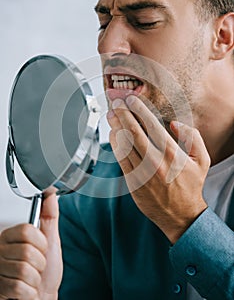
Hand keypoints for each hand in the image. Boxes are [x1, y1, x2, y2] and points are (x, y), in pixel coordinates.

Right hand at [0, 194, 62, 299]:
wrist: (43, 297)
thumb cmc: (47, 271)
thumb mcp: (50, 240)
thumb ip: (49, 216)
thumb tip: (51, 193)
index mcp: (11, 236)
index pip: (26, 231)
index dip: (40, 243)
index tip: (41, 248)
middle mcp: (0, 251)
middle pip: (26, 251)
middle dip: (40, 263)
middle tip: (36, 267)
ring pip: (23, 270)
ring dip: (35, 279)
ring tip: (31, 279)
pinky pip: (19, 287)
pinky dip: (29, 292)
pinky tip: (25, 291)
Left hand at [107, 96, 210, 243]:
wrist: (180, 215)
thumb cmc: (191, 185)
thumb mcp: (202, 160)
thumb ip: (193, 137)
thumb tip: (174, 124)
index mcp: (172, 153)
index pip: (152, 125)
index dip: (139, 110)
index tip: (131, 100)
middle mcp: (155, 161)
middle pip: (134, 132)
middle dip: (123, 114)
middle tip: (115, 102)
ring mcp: (142, 172)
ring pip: (124, 144)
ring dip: (116, 127)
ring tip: (111, 114)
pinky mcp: (133, 181)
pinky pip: (121, 159)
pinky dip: (115, 145)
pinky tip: (112, 134)